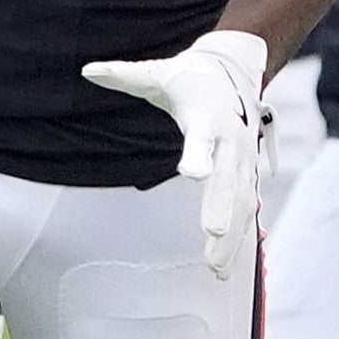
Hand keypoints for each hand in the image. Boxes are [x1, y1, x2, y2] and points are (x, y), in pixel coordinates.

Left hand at [83, 29, 269, 276]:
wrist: (233, 72)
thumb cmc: (190, 78)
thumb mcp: (157, 74)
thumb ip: (125, 76)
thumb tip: (89, 70)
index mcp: (207, 118)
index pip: (201, 138)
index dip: (198, 155)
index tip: (193, 173)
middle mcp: (231, 141)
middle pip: (229, 177)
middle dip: (222, 206)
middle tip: (212, 233)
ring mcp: (244, 160)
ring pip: (243, 201)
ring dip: (233, 235)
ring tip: (217, 267)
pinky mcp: (248, 175)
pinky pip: (248, 209)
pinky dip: (240, 237)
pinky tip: (226, 266)